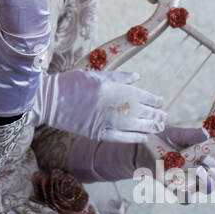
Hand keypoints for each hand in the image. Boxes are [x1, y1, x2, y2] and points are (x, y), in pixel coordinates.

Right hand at [33, 69, 165, 142]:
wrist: (50, 100)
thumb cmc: (73, 83)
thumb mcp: (97, 75)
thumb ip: (119, 77)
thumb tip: (138, 78)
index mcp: (114, 89)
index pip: (142, 96)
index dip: (154, 100)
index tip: (161, 102)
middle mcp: (113, 107)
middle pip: (142, 112)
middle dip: (155, 115)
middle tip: (164, 118)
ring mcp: (105, 122)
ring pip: (134, 127)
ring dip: (149, 127)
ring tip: (158, 128)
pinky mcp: (96, 133)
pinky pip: (120, 138)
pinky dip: (133, 138)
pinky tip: (142, 137)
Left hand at [151, 125, 214, 202]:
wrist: (140, 149)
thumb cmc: (162, 139)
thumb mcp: (176, 134)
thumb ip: (192, 134)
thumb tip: (207, 133)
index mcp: (207, 154)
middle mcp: (203, 169)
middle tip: (204, 158)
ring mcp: (191, 181)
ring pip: (209, 188)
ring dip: (207, 181)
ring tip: (196, 170)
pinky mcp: (176, 189)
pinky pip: (186, 199)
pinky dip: (187, 196)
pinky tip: (183, 189)